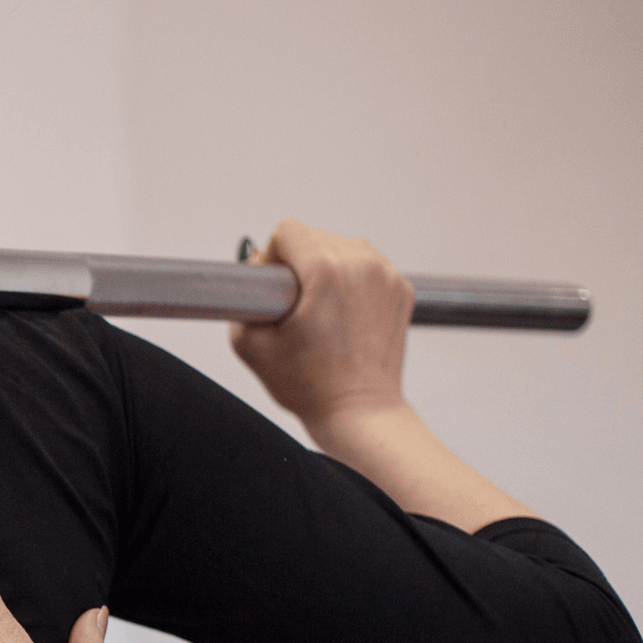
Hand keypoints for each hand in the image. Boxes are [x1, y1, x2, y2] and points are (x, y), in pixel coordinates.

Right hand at [231, 219, 414, 431]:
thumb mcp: (251, 345)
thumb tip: (255, 272)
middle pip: (316, 237)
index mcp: (327, 270)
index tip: (273, 290)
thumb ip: (241, 299)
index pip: (288, 231)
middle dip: (299, 266)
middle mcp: (363, 264)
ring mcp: (387, 275)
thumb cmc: (311, 386)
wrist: (358, 411)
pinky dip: (351, 283)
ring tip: (320, 311)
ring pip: (343, 248)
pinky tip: (342, 317)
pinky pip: (367, 267)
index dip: (271, 259)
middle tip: (295, 308)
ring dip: (326, 270)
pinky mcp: (401, 288)